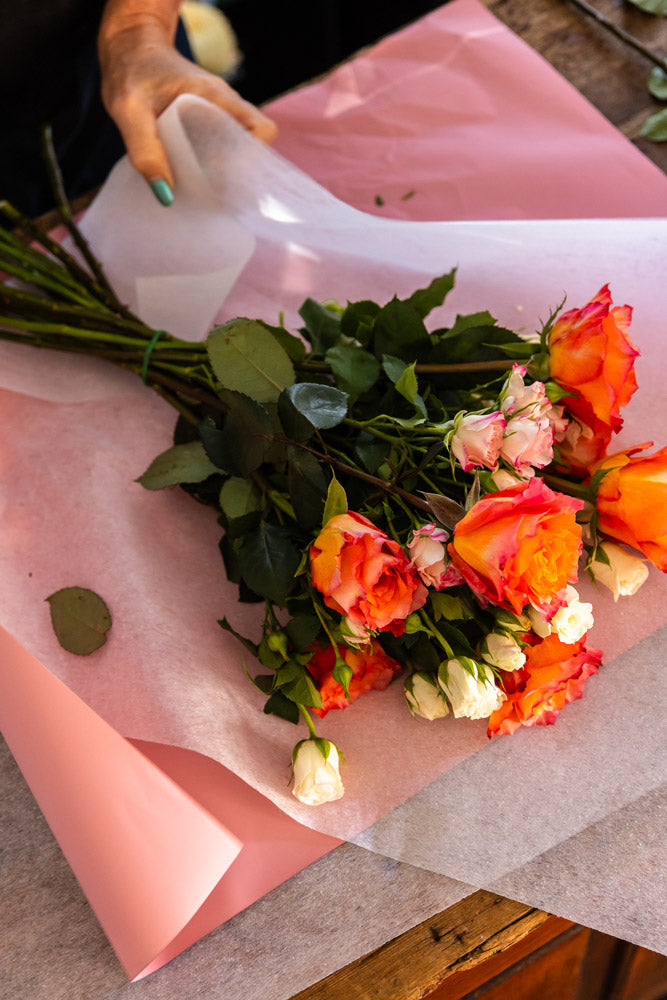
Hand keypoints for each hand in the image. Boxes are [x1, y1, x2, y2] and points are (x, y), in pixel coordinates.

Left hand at [98, 0, 276, 201]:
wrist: (128, 46)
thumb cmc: (128, 70)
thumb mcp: (128, 111)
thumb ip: (144, 150)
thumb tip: (166, 194)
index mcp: (214, 96)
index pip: (260, 128)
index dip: (254, 156)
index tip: (227, 174)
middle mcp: (223, 104)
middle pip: (249, 145)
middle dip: (235, 172)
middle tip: (207, 189)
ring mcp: (216, 112)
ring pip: (234, 148)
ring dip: (222, 170)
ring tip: (197, 185)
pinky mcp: (206, 120)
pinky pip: (218, 145)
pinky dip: (209, 163)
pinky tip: (188, 174)